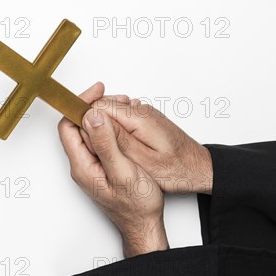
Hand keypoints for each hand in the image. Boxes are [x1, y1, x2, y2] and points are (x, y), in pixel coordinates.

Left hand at [58, 82, 168, 257]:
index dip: (80, 105)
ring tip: (122, 108)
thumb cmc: (137, 206)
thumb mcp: (124, 172)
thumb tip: (93, 117)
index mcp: (82, 165)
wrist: (145, 225)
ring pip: (89, 132)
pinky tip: (123, 125)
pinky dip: (109, 128)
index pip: (68, 125)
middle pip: (77, 126)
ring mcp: (90, 166)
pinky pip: (99, 141)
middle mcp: (82, 165)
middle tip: (115, 98)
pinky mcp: (100, 167)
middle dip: (93, 107)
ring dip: (103, 117)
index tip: (97, 92)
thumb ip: (107, 144)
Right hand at [83, 97, 212, 194]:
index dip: (82, 117)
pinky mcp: (144, 119)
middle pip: (101, 105)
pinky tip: (115, 145)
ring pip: (109, 110)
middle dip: (89, 122)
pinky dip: (111, 128)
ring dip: (100, 126)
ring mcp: (142, 113)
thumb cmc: (176, 170)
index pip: (98, 106)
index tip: (76, 134)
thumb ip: (115, 139)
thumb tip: (92, 118)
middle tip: (89, 147)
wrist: (199, 169)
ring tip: (101, 148)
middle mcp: (140, 110)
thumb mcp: (142, 160)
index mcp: (138, 118)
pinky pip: (119, 116)